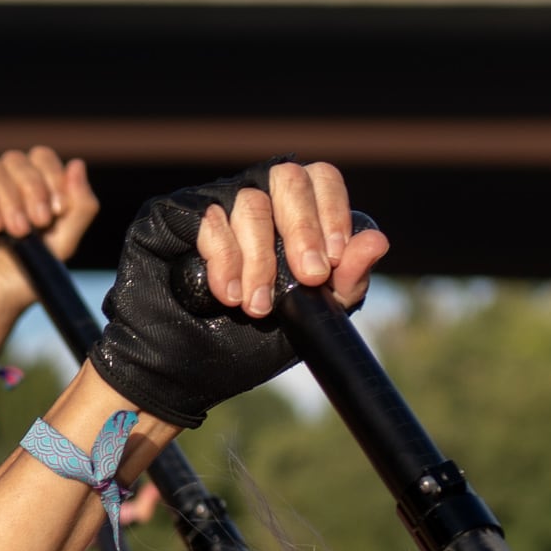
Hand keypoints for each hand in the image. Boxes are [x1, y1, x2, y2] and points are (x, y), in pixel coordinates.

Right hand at [0, 148, 96, 363]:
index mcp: (25, 186)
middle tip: (37, 224)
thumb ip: (80, 207)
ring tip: (14, 233)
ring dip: (9, 199)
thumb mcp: (64, 243)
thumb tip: (77, 164)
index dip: (51, 177)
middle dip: (32, 189)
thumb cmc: (24, 275)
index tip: (55, 212)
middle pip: (16, 159)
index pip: (39, 157)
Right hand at [90, 163, 388, 430]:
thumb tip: (378, 241)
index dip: (333, 213)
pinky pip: (208, 217)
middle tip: (308, 277)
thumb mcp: (308, 318)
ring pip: (250, 201)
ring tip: (254, 306)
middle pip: (289, 177)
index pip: (322, 180)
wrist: (182, 373)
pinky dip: (223, 256)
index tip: (334, 261)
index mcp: (291, 213)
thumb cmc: (245, 344)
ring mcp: (212, 202)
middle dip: (304, 229)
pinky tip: (226, 293)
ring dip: (259, 259)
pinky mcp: (171, 215)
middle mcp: (254, 197)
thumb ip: (345, 282)